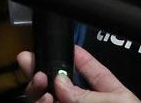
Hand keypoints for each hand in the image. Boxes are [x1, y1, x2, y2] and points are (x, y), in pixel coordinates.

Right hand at [18, 45, 140, 102]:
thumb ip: (87, 95)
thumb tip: (60, 81)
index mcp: (111, 97)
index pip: (93, 72)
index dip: (79, 57)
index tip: (63, 43)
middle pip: (62, 86)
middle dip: (44, 70)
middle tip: (28, 60)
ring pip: (47, 101)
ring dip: (38, 89)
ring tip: (39, 81)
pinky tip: (44, 99)